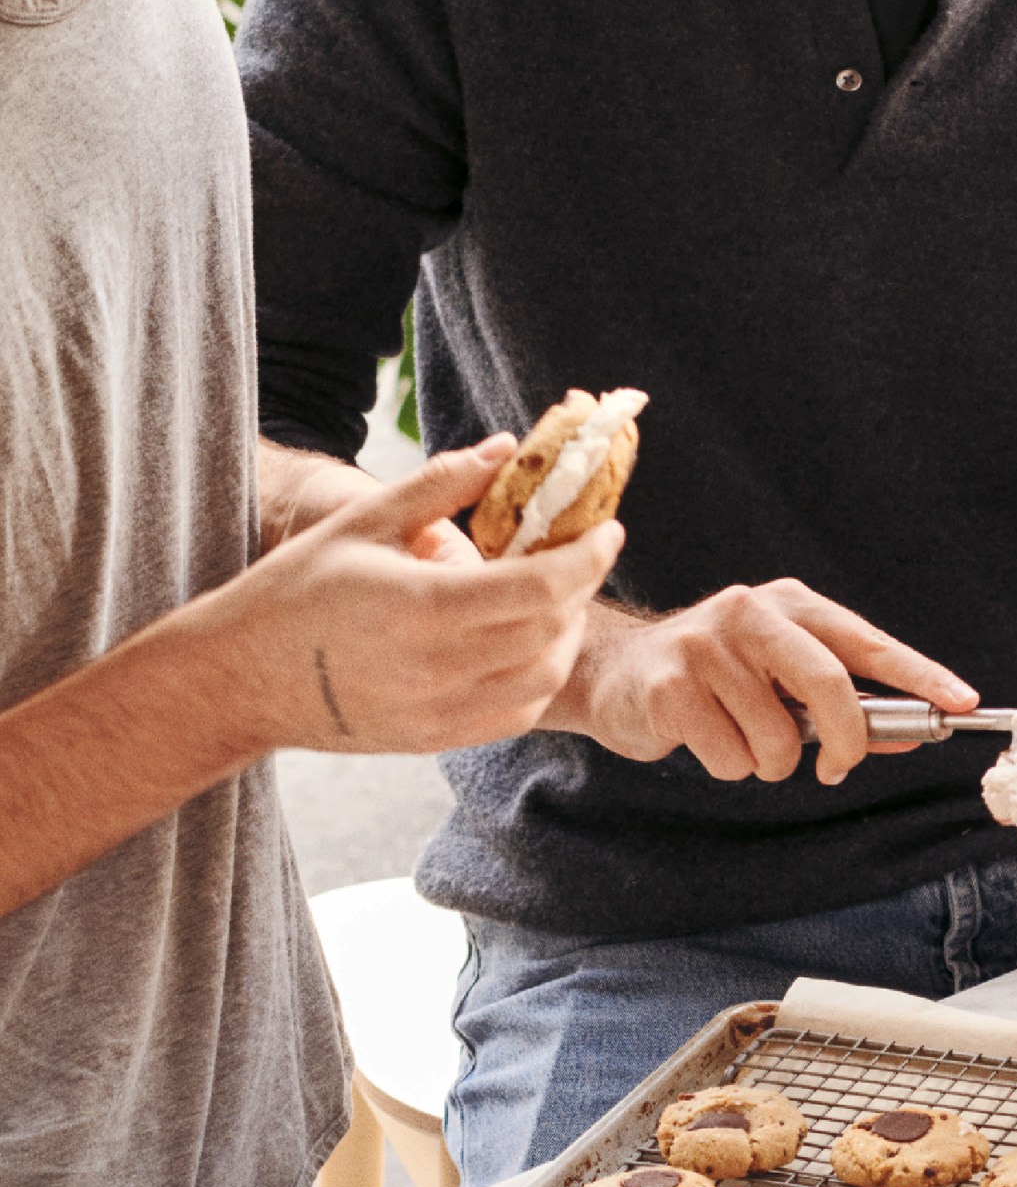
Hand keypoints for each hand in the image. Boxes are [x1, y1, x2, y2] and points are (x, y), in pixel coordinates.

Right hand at [215, 441, 617, 752]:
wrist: (238, 677)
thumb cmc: (296, 590)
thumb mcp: (362, 523)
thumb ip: (440, 483)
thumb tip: (509, 446)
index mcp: (420, 606)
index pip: (539, 586)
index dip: (588, 557)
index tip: (608, 530)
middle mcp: (436, 667)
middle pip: (551, 629)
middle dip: (582, 588)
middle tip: (583, 556)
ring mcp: (438, 711)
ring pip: (544, 676)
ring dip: (568, 635)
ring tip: (559, 598)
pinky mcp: (435, 740)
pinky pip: (517, 714)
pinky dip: (539, 677)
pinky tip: (529, 644)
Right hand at [561, 579, 975, 787]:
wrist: (615, 673)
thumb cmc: (717, 679)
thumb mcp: (783, 679)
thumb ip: (845, 703)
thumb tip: (911, 734)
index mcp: (792, 605)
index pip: (869, 643)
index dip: (920, 674)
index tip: (963, 702)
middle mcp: (752, 613)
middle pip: (830, 686)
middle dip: (846, 740)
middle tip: (838, 767)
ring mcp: (706, 646)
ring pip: (778, 738)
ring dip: (770, 761)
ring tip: (741, 738)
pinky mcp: (669, 686)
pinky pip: (731, 756)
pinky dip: (729, 765)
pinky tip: (703, 737)